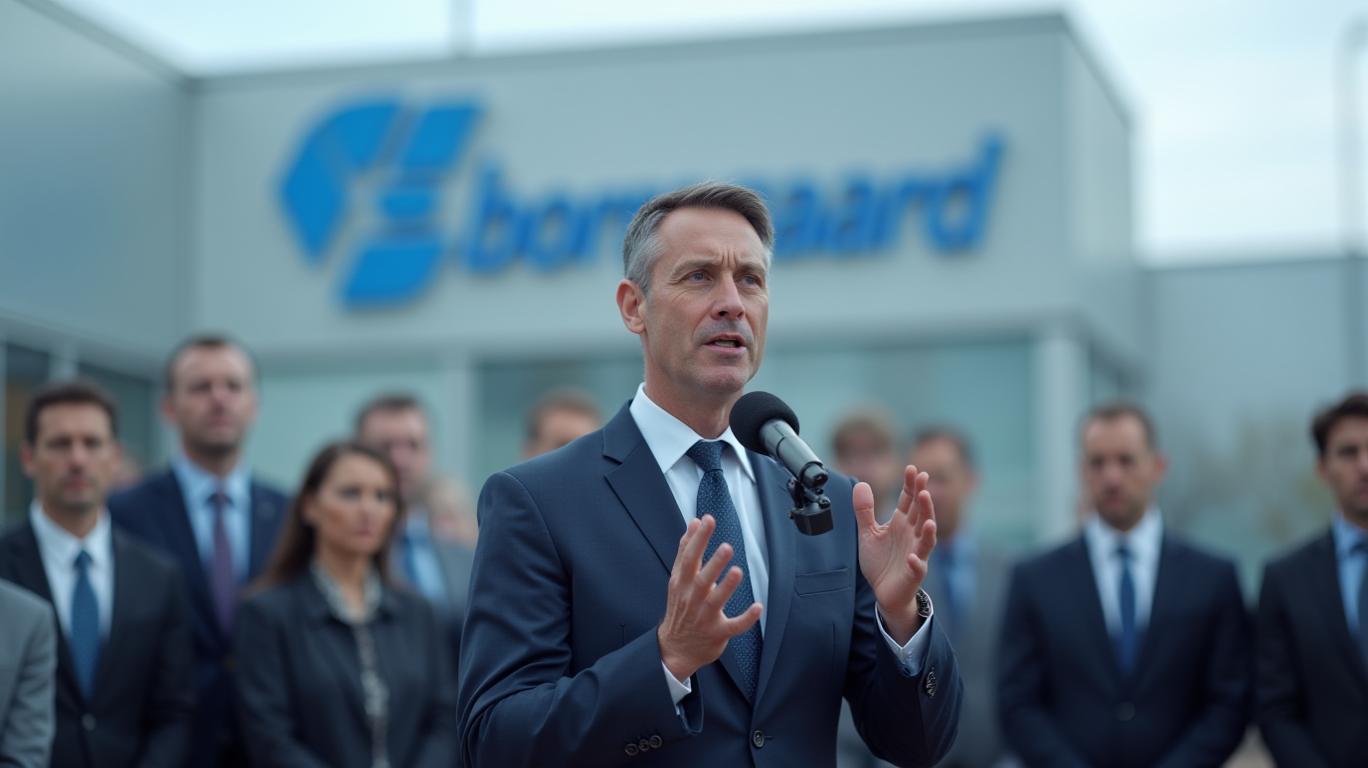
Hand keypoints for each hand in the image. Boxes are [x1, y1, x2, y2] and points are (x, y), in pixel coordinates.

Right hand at [657, 515, 762, 681]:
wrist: (675, 648)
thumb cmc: (681, 608)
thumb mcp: (678, 579)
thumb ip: (685, 550)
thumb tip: (693, 522)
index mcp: (682, 584)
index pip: (688, 558)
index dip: (697, 539)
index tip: (706, 521)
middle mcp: (692, 599)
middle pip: (702, 579)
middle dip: (714, 563)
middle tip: (726, 547)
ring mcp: (704, 617)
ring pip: (716, 601)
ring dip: (727, 587)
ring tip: (737, 571)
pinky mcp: (718, 632)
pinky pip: (733, 626)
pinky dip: (746, 618)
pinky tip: (758, 607)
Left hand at [853, 465, 936, 642]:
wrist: (883, 592)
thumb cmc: (880, 561)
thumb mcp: (868, 533)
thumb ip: (864, 510)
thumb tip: (861, 484)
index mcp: (901, 523)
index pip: (909, 500)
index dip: (911, 485)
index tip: (912, 469)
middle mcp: (912, 536)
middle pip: (921, 515)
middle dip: (923, 501)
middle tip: (923, 485)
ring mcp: (916, 554)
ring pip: (926, 539)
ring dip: (928, 529)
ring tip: (927, 518)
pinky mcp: (913, 574)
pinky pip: (917, 567)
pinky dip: (917, 563)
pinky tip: (912, 558)